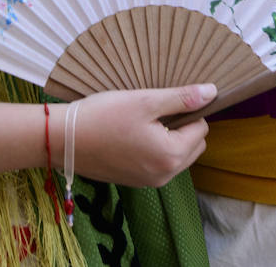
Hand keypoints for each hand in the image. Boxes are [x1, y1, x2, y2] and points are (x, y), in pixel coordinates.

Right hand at [62, 84, 214, 186]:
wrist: (63, 140)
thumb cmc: (103, 116)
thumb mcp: (145, 101)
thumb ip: (182, 98)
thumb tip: (212, 92)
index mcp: (171, 156)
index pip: (201, 128)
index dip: (188, 110)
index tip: (165, 101)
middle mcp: (164, 175)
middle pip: (193, 145)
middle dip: (182, 126)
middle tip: (154, 110)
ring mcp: (149, 182)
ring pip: (177, 156)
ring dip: (169, 138)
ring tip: (142, 121)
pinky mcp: (135, 181)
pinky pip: (159, 164)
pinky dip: (154, 149)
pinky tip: (131, 134)